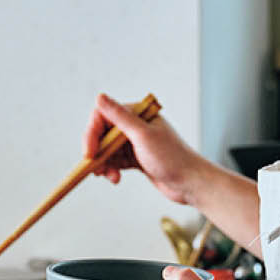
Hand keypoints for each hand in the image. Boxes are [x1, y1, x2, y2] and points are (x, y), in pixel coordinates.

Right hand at [83, 93, 204, 205]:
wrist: (190, 183)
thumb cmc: (172, 157)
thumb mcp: (143, 136)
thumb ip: (120, 117)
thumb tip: (99, 97)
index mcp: (137, 114)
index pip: (103, 116)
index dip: (92, 133)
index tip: (89, 152)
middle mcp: (135, 125)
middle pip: (102, 134)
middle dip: (97, 152)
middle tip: (96, 169)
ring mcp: (135, 142)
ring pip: (107, 150)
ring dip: (104, 163)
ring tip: (109, 176)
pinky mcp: (136, 158)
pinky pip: (115, 161)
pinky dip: (111, 169)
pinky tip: (115, 178)